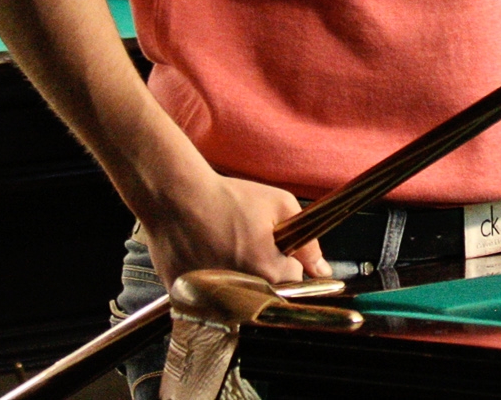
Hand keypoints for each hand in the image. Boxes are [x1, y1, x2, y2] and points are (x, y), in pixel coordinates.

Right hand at [143, 172, 333, 289]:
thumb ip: (307, 243)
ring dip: (237, 284)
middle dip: (265, 275)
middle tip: (248, 248)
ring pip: (236, 301)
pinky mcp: (187, 299)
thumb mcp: (280, 205)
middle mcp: (243, 290)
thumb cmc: (229, 198)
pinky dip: (209, 287)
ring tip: (224, 252)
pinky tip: (205, 259)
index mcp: (270, 270)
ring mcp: (212, 298)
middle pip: (266, 295)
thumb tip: (323, 270)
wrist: (177, 197)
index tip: (275, 250)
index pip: (294, 282)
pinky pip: (207, 302)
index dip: (287, 263)